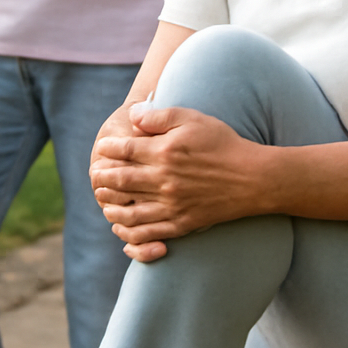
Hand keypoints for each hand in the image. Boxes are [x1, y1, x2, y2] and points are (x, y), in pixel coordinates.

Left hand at [90, 104, 262, 261]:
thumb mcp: (192, 119)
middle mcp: (164, 180)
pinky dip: (129, 232)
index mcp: (164, 153)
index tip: (102, 148)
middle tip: (94, 174)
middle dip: (102, 177)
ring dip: (109, 205)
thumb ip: (159, 116)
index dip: (108, 149)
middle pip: (120, 180)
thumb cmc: (222, 144)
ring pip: (128, 210)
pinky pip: (147, 233)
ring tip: (102, 198)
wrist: (252, 178)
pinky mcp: (180, 224)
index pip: (123, 150)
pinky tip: (121, 227)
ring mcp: (171, 205)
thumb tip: (132, 115)